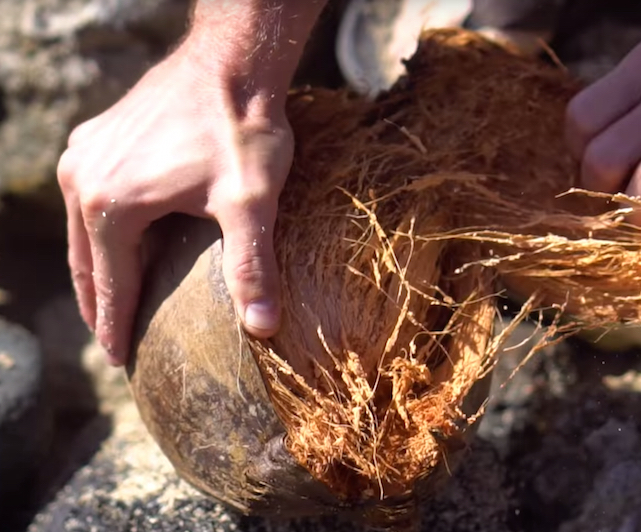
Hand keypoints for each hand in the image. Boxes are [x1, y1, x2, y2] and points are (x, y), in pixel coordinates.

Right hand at [57, 44, 292, 365]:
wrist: (233, 59)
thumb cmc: (240, 129)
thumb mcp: (251, 204)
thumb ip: (252, 268)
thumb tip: (263, 329)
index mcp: (110, 204)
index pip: (111, 285)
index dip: (117, 328)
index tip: (121, 362)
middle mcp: (84, 178)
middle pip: (86, 261)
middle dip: (100, 305)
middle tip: (114, 342)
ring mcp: (87, 152)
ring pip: (84, 230)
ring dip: (96, 268)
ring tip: (112, 302)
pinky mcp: (101, 134)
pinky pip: (92, 196)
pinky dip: (101, 230)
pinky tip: (119, 241)